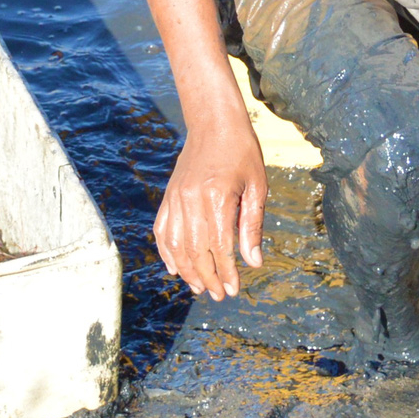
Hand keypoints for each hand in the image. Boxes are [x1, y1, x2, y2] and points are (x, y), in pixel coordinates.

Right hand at [154, 114, 265, 300]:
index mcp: (216, 197)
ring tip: (200, 287)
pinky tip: (176, 268)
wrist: (214, 122)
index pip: (219, 247)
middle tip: (218, 295)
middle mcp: (191, 200)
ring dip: (186, 271)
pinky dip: (166, 252)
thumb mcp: (256, 186)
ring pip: (175, 245)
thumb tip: (253, 262)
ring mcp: (175, 198)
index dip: (226, 272)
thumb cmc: (242, 152)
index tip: (233, 289)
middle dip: (207, 278)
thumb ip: (252, 225)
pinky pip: (162, 230)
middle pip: (194, 251)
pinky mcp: (168, 196)